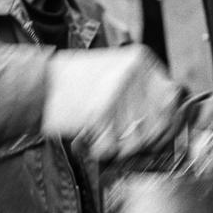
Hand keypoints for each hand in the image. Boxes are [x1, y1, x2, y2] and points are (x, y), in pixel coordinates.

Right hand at [42, 46, 184, 160]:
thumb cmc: (75, 84)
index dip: (169, 122)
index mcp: (142, 60)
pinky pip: (113, 148)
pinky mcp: (101, 113)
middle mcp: (135, 74)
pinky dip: (101, 151)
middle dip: (148, 141)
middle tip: (128, 143)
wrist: (37, 84)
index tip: (159, 135)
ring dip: (122, 149)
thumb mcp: (118, 73)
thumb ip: (145, 92)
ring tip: (103, 137)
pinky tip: (91, 139)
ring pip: (140, 140)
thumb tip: (174, 120)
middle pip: (163, 122)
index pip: (174, 98)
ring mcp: (119, 93)